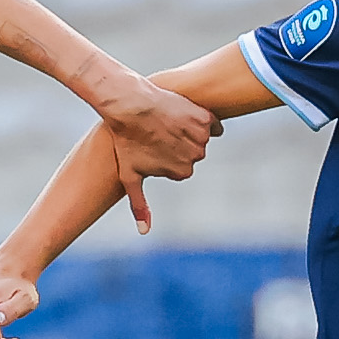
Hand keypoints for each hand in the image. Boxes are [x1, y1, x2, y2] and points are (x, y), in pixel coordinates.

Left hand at [90, 70, 218, 224]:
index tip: (152, 147)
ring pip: (200, 138)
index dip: (166, 156)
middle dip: (178, 144)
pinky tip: (181, 115)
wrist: (129, 105)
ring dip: (187, 131)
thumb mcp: (130, 177)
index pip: (181, 167)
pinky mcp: (205, 117)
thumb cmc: (127, 142)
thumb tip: (144, 233)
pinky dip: (202, 120)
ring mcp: (202, 136)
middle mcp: (196, 157)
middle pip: (192, 153)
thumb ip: (139, 205)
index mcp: (183, 172)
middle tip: (157, 134)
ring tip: (166, 124)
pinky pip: (212, 123)